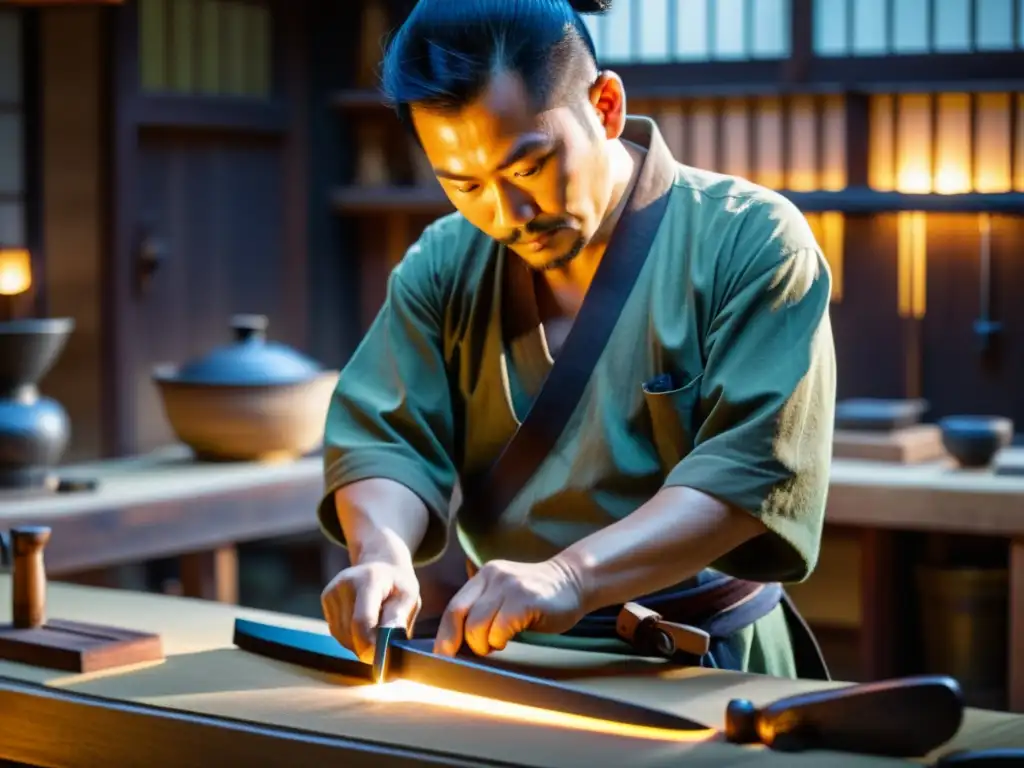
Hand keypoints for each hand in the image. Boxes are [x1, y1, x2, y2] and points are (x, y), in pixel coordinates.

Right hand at [321, 560, 421, 662]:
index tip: (381, 658)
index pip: (362, 621)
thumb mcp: (409, 596)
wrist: (381, 564)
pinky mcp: (326, 598)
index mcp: (370, 580)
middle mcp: (345, 583)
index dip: (369, 645)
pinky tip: (363, 627)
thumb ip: (398, 619)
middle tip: (384, 647)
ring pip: (342, 636)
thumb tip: (389, 644)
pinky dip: (350, 637)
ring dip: (358, 644)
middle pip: (350, 632)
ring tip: (375, 633)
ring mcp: (332, 590)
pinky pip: (337, 632)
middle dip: (367, 647)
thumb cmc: (398, 584)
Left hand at [433, 557, 586, 656]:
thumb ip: (483, 608)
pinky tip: (511, 637)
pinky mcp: (525, 599)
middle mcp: (494, 576)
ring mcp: (510, 586)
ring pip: (477, 626)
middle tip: (477, 651)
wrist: (575, 581)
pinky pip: (499, 630)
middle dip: (461, 642)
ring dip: (485, 644)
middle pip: (459, 615)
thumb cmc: (538, 598)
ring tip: (499, 641)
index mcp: (485, 576)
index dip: (444, 634)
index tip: (442, 655)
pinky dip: (500, 640)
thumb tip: (456, 643)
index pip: (454, 607)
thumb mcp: (504, 595)